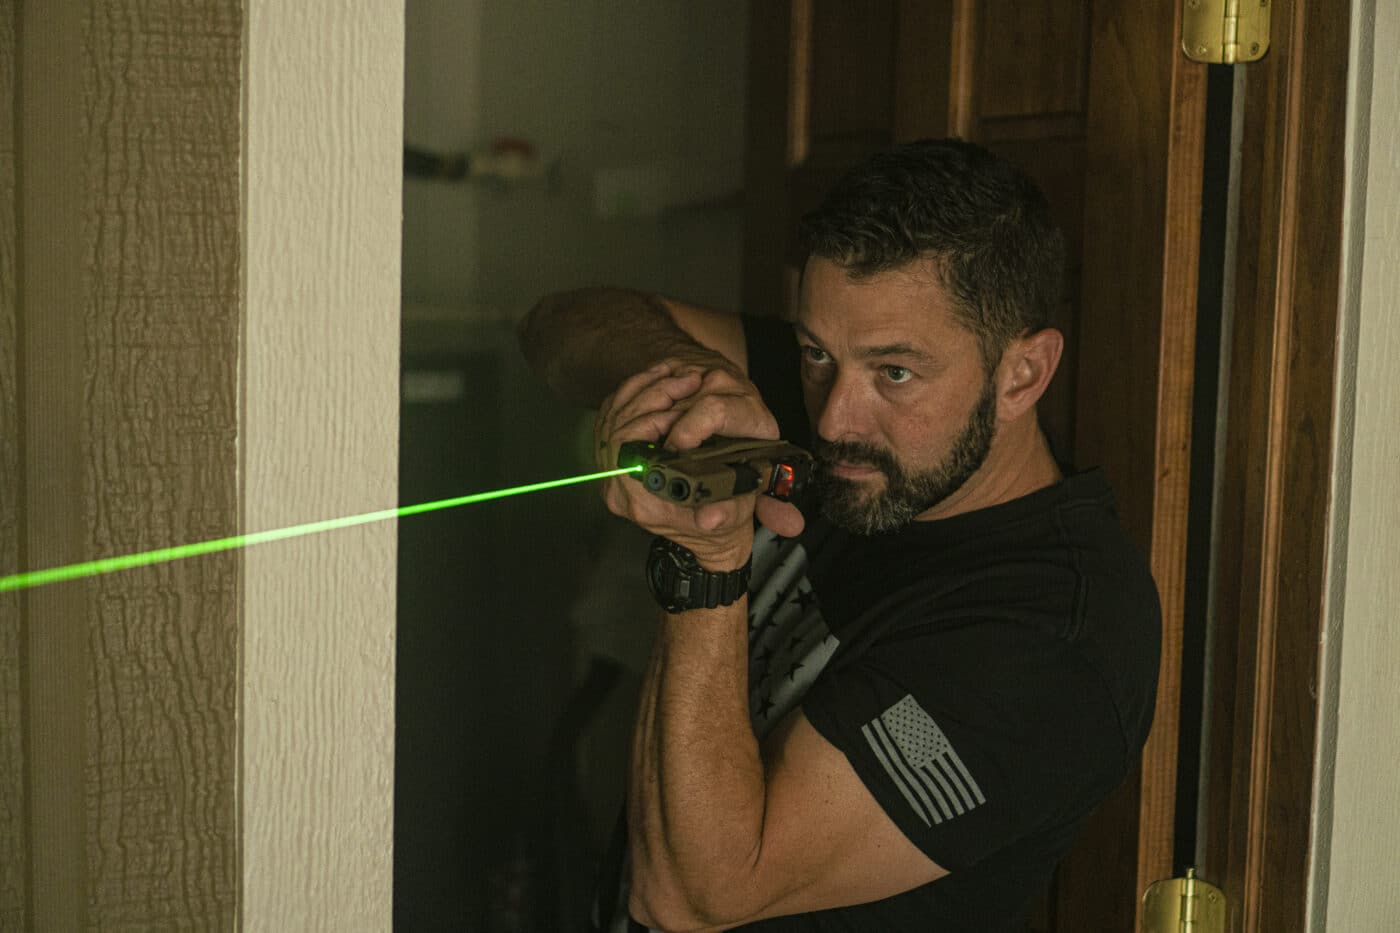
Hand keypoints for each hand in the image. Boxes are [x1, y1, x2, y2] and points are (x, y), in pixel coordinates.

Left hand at [595, 356, 804, 566]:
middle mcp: (618, 488)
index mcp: (641, 503)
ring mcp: (610, 472)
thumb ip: (721, 515)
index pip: (626, 450)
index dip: (651, 421)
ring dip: (644, 389)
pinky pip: (612, 415)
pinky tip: (659, 378)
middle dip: (651, 397)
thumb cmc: (720, 520)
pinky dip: (633, 392)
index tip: (682, 406)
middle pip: (617, 427)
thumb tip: (712, 518)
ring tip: (679, 377)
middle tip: (686, 382)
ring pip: (613, 416)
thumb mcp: (729, 517)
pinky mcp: (613, 458)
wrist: (708, 531)